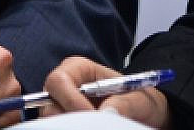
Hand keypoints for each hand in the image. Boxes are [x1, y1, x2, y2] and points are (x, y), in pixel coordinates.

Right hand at [41, 57, 171, 127]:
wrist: (144, 115)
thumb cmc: (140, 101)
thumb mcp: (140, 99)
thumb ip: (125, 102)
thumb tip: (107, 112)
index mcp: (78, 69)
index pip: (59, 81)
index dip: (70, 100)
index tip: (92, 116)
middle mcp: (65, 87)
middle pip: (49, 104)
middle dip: (68, 118)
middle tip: (91, 127)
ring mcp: (62, 106)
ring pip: (51, 119)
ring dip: (70, 125)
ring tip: (94, 127)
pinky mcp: (65, 121)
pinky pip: (59, 127)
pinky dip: (70, 129)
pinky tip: (89, 128)